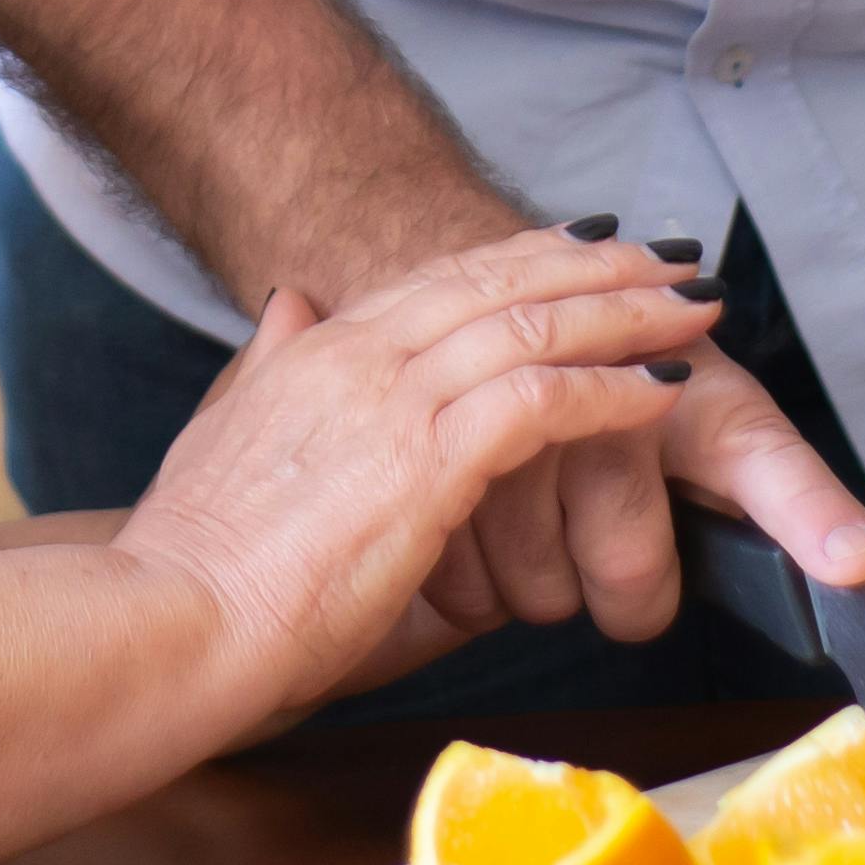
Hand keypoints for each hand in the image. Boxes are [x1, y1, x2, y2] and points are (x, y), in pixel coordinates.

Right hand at [108, 225, 727, 712]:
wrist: (169, 618)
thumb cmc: (198, 561)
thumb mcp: (227, 433)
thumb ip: (269, 366)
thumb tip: (290, 303)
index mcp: (319, 349)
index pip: (445, 277)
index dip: (526, 255)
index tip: (589, 246)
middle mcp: (360, 352)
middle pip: (503, 279)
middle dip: (598, 265)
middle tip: (671, 258)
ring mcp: (393, 399)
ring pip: (536, 325)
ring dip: (627, 315)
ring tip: (694, 312)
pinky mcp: (425, 460)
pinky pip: (542, 401)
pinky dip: (610, 392)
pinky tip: (660, 394)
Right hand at [414, 319, 864, 646]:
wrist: (506, 312)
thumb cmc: (633, 383)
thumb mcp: (723, 427)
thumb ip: (791, 497)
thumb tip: (861, 562)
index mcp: (690, 394)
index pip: (760, 461)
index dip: (808, 515)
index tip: (853, 561)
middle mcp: (606, 399)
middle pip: (632, 579)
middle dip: (625, 590)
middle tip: (611, 535)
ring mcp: (513, 428)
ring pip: (541, 595)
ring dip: (542, 581)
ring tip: (547, 518)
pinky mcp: (434, 457)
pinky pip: (468, 590)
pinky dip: (475, 578)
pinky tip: (487, 525)